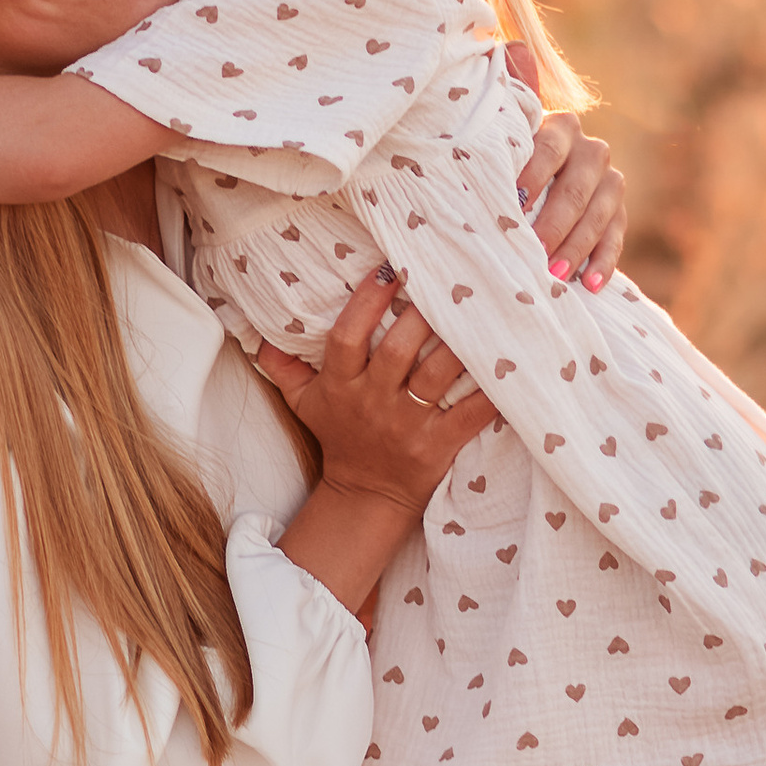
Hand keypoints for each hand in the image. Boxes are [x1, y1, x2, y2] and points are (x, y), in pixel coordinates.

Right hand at [256, 273, 498, 618]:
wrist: (366, 495)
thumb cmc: (340, 436)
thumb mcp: (303, 403)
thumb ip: (282, 365)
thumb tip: (255, 331)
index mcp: (341, 386)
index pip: (347, 338)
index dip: (365, 304)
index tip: (387, 270)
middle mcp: (373, 402)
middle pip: (397, 351)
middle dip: (422, 314)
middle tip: (446, 277)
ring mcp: (408, 424)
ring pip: (435, 376)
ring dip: (458, 343)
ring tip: (479, 307)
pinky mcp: (439, 444)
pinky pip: (468, 414)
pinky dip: (490, 392)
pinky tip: (510, 364)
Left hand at [511, 84, 625, 291]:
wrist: (545, 171)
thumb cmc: (511, 165)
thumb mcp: (507, 156)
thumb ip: (498, 166)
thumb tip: (471, 199)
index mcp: (561, 128)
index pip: (549, 150)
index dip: (532, 178)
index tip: (515, 206)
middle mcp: (591, 150)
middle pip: (575, 190)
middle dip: (554, 225)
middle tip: (534, 252)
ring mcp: (610, 181)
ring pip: (597, 216)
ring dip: (576, 249)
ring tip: (555, 276)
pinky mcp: (619, 212)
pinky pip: (615, 238)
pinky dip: (604, 263)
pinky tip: (590, 285)